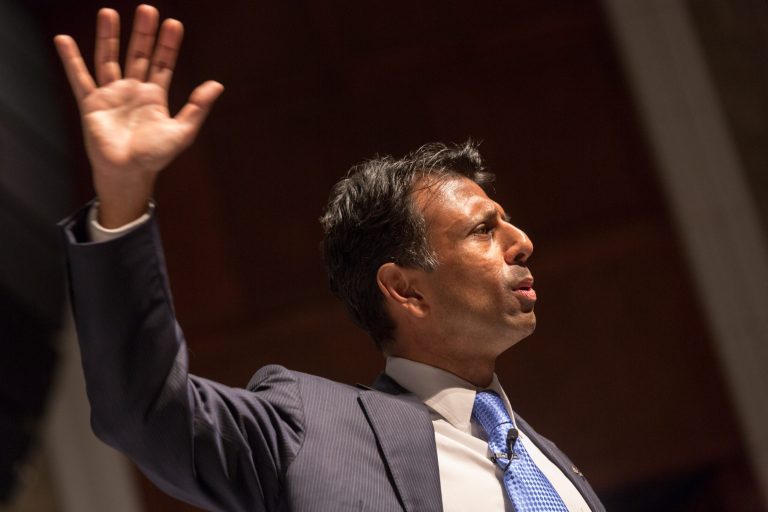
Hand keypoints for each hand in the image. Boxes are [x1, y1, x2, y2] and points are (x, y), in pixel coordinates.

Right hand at [54, 5, 223, 227]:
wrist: (129, 174)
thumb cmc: (155, 157)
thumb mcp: (182, 132)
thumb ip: (198, 108)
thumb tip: (217, 84)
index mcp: (154, 97)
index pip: (162, 63)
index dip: (168, 44)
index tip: (174, 23)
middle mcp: (132, 91)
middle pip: (137, 55)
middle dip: (143, 33)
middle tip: (147, 9)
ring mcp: (111, 95)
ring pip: (108, 59)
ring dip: (109, 37)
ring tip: (108, 12)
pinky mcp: (91, 104)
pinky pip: (79, 77)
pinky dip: (71, 59)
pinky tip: (63, 40)